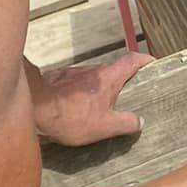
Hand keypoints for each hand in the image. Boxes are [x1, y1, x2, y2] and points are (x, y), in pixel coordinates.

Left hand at [33, 52, 150, 146]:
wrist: (34, 110)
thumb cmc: (70, 117)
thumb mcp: (105, 126)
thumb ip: (125, 123)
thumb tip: (139, 122)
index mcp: (107, 78)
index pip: (131, 60)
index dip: (144, 60)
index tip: (152, 62)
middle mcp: (91, 71)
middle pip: (111, 70)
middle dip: (120, 81)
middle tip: (125, 95)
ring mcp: (72, 74)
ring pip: (91, 79)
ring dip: (97, 89)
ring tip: (99, 106)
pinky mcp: (57, 81)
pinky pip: (74, 85)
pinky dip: (79, 94)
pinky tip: (75, 108)